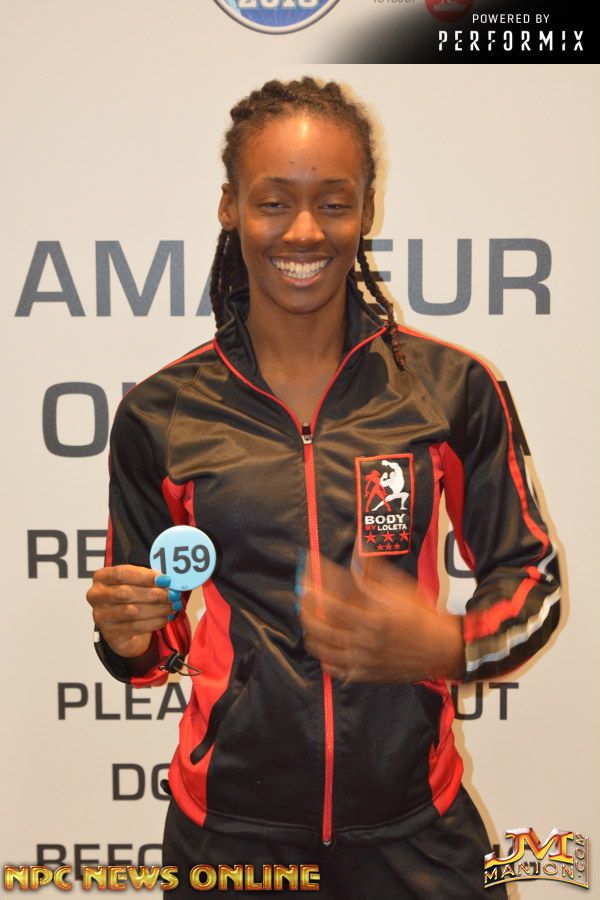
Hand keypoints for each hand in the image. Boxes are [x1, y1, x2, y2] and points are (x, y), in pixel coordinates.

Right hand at [86, 565, 173, 658]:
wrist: (122, 627)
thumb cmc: (131, 598)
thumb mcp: (135, 584)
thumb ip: (148, 580)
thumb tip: (168, 581)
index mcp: (101, 577)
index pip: (122, 573)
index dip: (145, 576)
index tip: (166, 580)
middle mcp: (96, 596)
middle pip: (126, 593)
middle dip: (153, 594)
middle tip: (173, 595)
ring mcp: (101, 616)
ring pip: (132, 611)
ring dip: (157, 609)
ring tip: (172, 607)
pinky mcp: (110, 633)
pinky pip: (135, 627)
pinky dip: (154, 622)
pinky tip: (165, 618)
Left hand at [299, 554, 464, 683]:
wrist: (443, 648)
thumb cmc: (424, 617)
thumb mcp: (401, 588)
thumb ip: (374, 572)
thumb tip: (355, 552)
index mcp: (372, 619)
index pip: (330, 602)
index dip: (313, 587)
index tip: (307, 574)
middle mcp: (364, 642)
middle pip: (319, 626)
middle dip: (305, 607)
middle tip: (304, 593)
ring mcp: (362, 661)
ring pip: (321, 648)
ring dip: (310, 629)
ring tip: (310, 615)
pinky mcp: (365, 675)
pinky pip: (333, 668)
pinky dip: (323, 655)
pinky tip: (324, 643)